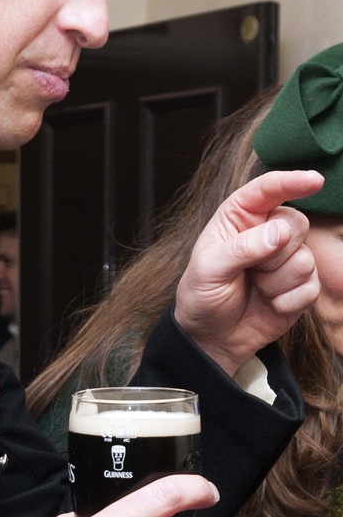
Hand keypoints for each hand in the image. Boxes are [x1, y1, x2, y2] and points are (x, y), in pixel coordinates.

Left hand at [175, 170, 322, 375]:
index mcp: (239, 217)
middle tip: (248, 271)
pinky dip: (286, 301)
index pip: (267, 190)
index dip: (291, 182)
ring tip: (254, 288)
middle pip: (295, 224)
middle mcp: (268, 231)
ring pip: (305, 259)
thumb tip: (280, 232)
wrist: (212, 336)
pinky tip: (269, 304)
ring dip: (276, 282)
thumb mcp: (208, 269)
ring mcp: (288, 259)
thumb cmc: (202, 295)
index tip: (313, 180)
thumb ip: (242, 248)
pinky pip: (310, 287)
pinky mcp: (302, 286)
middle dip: (274, 253)